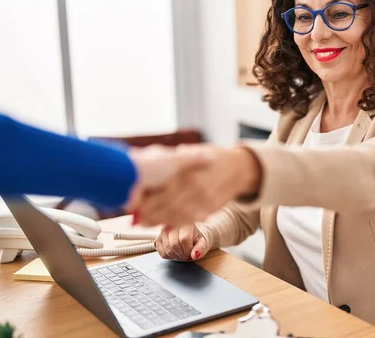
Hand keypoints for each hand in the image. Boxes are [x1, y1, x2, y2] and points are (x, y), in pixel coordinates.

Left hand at [127, 144, 260, 227]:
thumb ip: (176, 156)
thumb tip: (155, 158)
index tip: (134, 202)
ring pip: (177, 214)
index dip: (146, 197)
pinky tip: (166, 223)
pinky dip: (176, 223)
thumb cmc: (214, 158)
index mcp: (188, 169)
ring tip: (146, 222)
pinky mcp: (210, 208)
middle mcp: (195, 184)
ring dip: (159, 221)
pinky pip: (190, 219)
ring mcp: (203, 197)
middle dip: (149, 213)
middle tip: (136, 217)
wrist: (239, 168)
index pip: (162, 186)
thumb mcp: (194, 150)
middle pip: (167, 203)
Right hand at [154, 224, 208, 260]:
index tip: (192, 252)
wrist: (190, 235)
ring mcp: (163, 232)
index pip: (184, 239)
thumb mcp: (204, 242)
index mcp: (185, 223)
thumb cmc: (196, 238)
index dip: (188, 249)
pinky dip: (169, 256)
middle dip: (182, 254)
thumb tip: (195, 255)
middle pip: (174, 245)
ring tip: (182, 253)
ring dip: (176, 256)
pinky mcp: (158, 239)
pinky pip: (162, 253)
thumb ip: (201, 248)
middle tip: (187, 254)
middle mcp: (172, 225)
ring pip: (167, 250)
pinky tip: (175, 252)